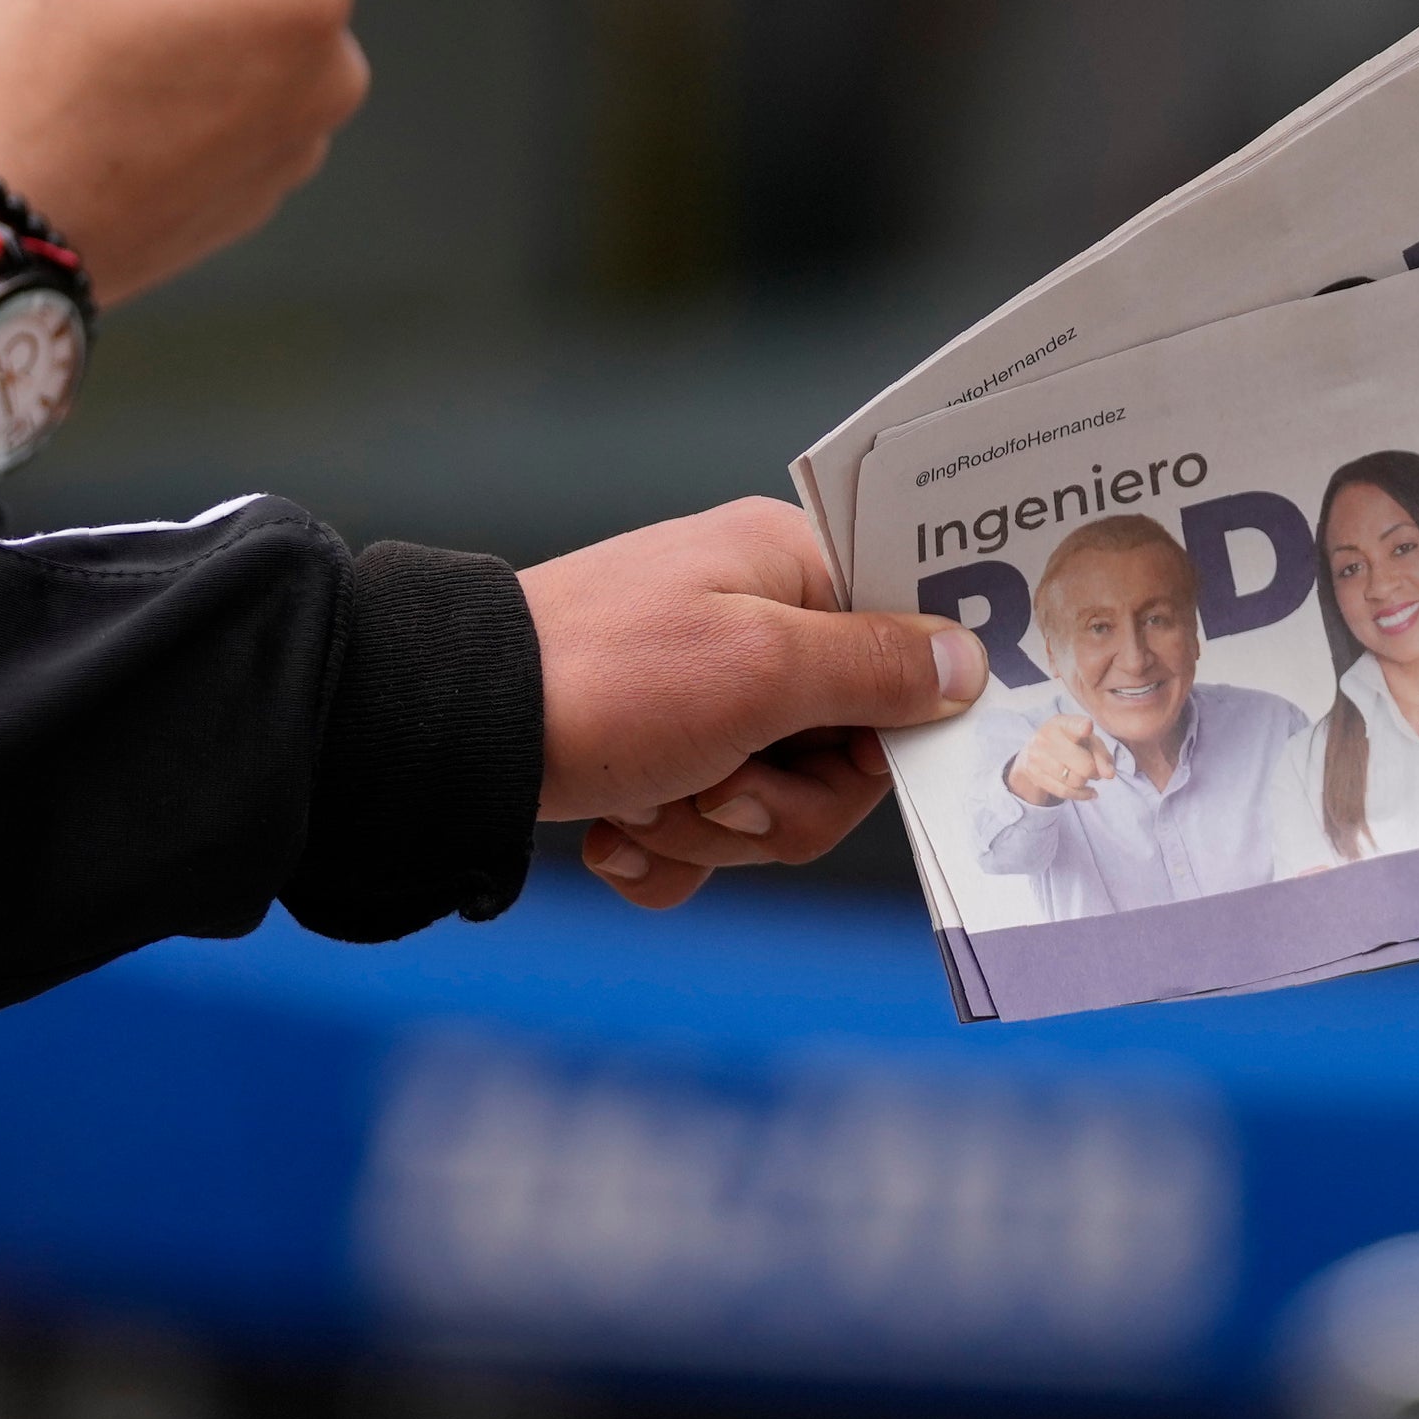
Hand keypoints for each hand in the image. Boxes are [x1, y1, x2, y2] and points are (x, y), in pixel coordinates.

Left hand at [521, 499, 991, 908]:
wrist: (447, 734)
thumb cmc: (608, 679)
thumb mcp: (763, 670)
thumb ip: (878, 668)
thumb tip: (970, 660)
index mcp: (792, 568)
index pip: (908, 648)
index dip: (890, 723)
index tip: (859, 755)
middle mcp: (754, 622)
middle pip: (845, 753)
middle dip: (776, 801)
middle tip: (715, 786)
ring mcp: (703, 695)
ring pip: (775, 805)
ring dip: (708, 828)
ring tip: (643, 801)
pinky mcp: (656, 758)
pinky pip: (707, 833)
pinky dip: (663, 850)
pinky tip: (613, 834)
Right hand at [1001, 708, 1114, 805]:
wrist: (1037, 752)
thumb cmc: (1070, 743)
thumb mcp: (1089, 742)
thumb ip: (1102, 755)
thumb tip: (1109, 774)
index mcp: (1062, 723)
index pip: (1074, 726)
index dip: (1082, 727)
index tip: (1087, 727)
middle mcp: (1046, 737)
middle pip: (1084, 765)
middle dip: (1094, 771)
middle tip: (1094, 769)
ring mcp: (1038, 757)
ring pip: (1075, 781)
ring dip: (1085, 782)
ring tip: (1085, 776)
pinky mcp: (1034, 775)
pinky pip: (1065, 792)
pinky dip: (1081, 794)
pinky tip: (1089, 791)